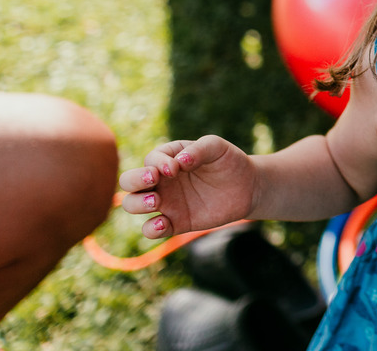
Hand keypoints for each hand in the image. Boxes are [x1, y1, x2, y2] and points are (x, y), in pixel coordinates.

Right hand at [117, 135, 257, 238]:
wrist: (247, 187)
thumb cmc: (228, 161)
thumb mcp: (217, 147)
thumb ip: (199, 149)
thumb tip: (180, 161)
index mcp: (168, 158)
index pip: (150, 159)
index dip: (157, 163)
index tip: (175, 168)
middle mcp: (161, 180)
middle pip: (129, 181)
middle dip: (134, 180)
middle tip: (153, 180)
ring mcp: (166, 202)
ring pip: (132, 204)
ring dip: (137, 203)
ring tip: (155, 201)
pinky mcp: (175, 222)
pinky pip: (152, 229)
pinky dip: (151, 229)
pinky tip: (162, 223)